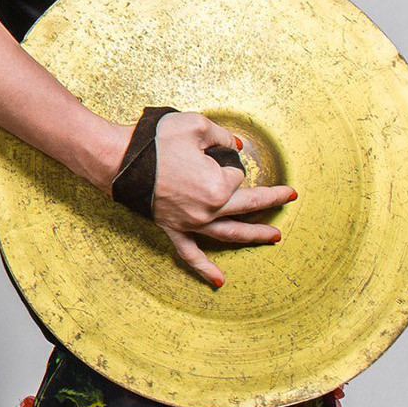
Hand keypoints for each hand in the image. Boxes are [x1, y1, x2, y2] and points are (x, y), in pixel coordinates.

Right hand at [125, 109, 294, 287]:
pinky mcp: (173, 229)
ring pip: (229, 234)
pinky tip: (219, 281)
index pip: (236, 174)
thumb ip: (222, 136)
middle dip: (271, 200)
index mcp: (217, 186)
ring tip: (274, 237)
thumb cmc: (155, 141)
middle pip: (247, 207)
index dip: (225, 160)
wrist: (118, 159)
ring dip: (254, 235)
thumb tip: (236, 147)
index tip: (208, 152)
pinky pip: (191, 253)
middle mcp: (208, 210)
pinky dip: (205, 268)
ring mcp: (191, 223)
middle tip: (289, 196)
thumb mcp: (195, 126)